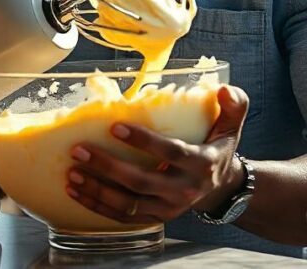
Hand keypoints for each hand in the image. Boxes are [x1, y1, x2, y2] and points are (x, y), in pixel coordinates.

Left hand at [65, 85, 248, 224]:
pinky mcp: (155, 218)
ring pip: (128, 204)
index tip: (115, 126)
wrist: (221, 188)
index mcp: (201, 164)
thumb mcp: (232, 126)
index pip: (170, 153)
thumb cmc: (218, 149)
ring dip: (97, 190)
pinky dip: (97, 206)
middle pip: (141, 182)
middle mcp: (184, 190)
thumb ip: (234, 105)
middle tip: (80, 150)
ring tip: (73, 172)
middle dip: (107, 166)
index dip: (143, 141)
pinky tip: (77, 191)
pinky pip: (122, 217)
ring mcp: (168, 208)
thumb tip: (222, 89)